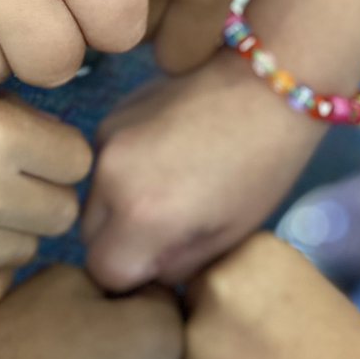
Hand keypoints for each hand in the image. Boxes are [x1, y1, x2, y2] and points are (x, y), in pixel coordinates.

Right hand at [83, 49, 323, 290]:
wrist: (270, 82)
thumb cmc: (263, 168)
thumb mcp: (228, 235)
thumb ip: (177, 265)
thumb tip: (150, 270)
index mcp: (141, 215)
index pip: (106, 272)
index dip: (134, 276)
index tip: (164, 260)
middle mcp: (109, 178)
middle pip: (89, 236)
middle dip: (121, 242)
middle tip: (168, 228)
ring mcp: (104, 141)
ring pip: (93, 199)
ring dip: (120, 206)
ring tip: (170, 188)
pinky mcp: (111, 115)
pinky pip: (103, 164)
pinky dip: (124, 172)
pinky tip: (165, 157)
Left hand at [184, 235, 359, 358]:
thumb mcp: (310, 295)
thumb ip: (260, 290)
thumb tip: (233, 302)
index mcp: (251, 253)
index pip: (215, 260)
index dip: (230, 291)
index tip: (252, 315)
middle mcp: (212, 288)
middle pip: (192, 300)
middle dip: (210, 322)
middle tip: (251, 355)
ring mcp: (190, 344)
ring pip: (183, 350)